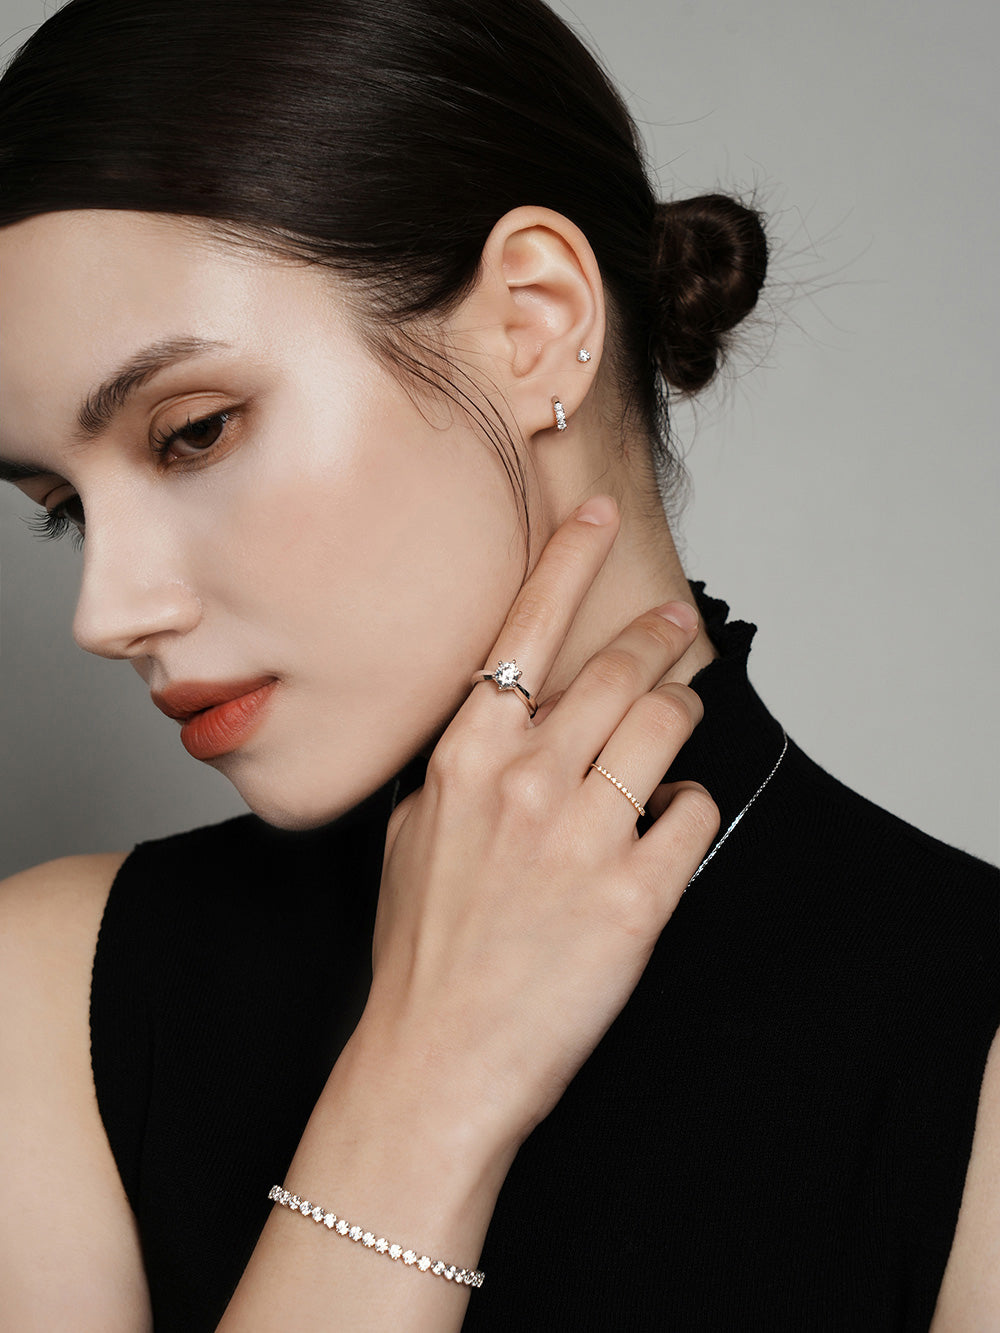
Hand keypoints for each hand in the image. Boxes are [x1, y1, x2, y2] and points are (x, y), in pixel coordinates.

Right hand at [358, 494, 719, 1154]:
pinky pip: (690, 812)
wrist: (438, 1061)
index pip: (525, 629)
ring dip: (680, 714)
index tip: (599, 512)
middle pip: (617, 671)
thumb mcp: (416, 834)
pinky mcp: (636, 896)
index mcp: (465, 756)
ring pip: (666, 727)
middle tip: (677, 628)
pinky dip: (686, 806)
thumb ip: (464, 768)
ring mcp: (584, 835)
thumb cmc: (422, 952)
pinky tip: (664, 824)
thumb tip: (509, 725)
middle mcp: (526, 780)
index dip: (570, 558)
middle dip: (658, 640)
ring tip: (676, 719)